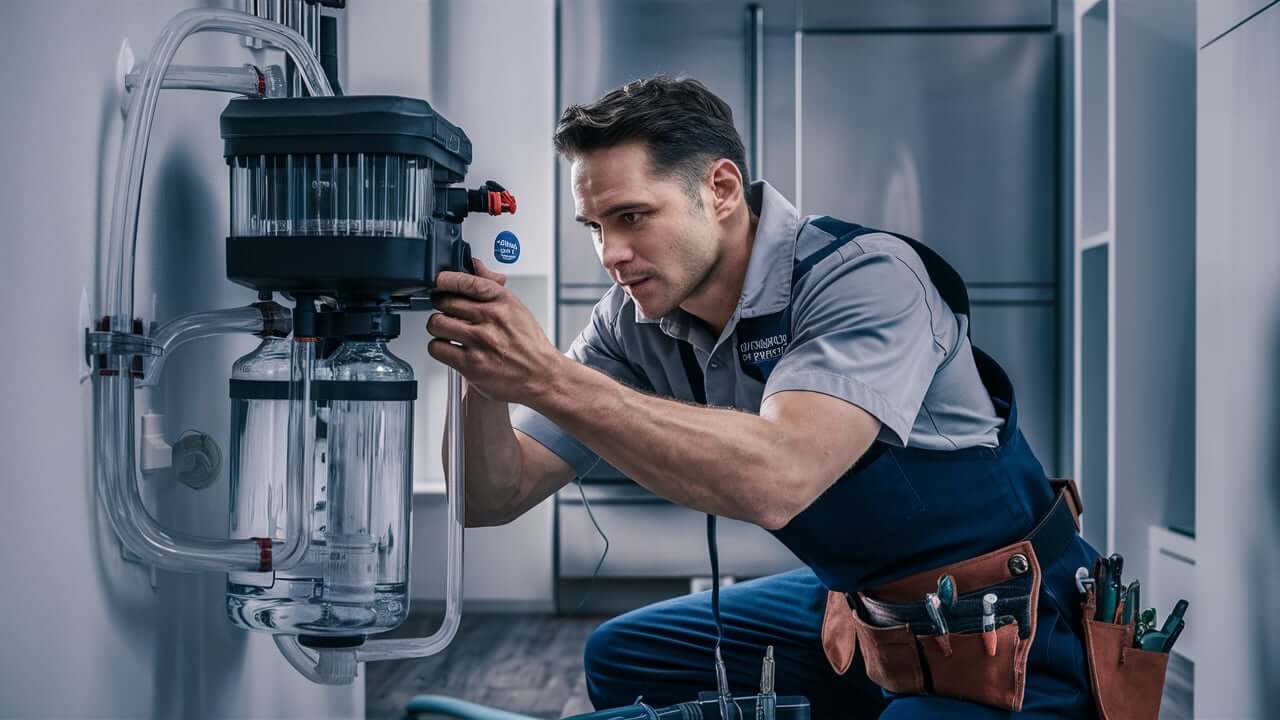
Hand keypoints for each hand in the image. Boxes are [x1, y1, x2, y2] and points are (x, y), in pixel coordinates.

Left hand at [426, 258, 563, 403]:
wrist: (542, 375)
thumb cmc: (528, 344)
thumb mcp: (515, 307)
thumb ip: (491, 285)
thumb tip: (475, 264)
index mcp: (502, 300)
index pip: (466, 281)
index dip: (446, 279)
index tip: (439, 281)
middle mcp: (491, 318)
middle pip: (444, 301)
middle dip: (441, 306)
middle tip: (447, 313)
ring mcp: (480, 341)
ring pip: (436, 323)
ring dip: (438, 328)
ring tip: (449, 332)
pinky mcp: (470, 364)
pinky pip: (437, 348)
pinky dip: (439, 348)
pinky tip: (450, 349)